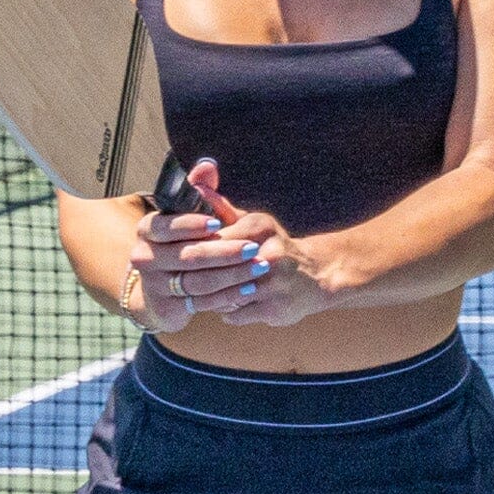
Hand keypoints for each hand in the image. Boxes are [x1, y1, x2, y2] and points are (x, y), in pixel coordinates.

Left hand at [124, 166, 331, 330]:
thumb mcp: (252, 222)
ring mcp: (274, 284)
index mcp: (259, 228)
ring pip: (223, 294)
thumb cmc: (275, 246)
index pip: (213, 240)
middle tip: (175, 279)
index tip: (175, 256)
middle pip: (216, 269)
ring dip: (206, 296)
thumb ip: (219, 206)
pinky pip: (236, 313)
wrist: (317, 276)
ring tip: (193, 294)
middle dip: (194, 275)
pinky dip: (225, 311)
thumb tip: (194, 180)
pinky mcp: (275, 309)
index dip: (192, 250)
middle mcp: (269, 255)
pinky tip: (220, 306)